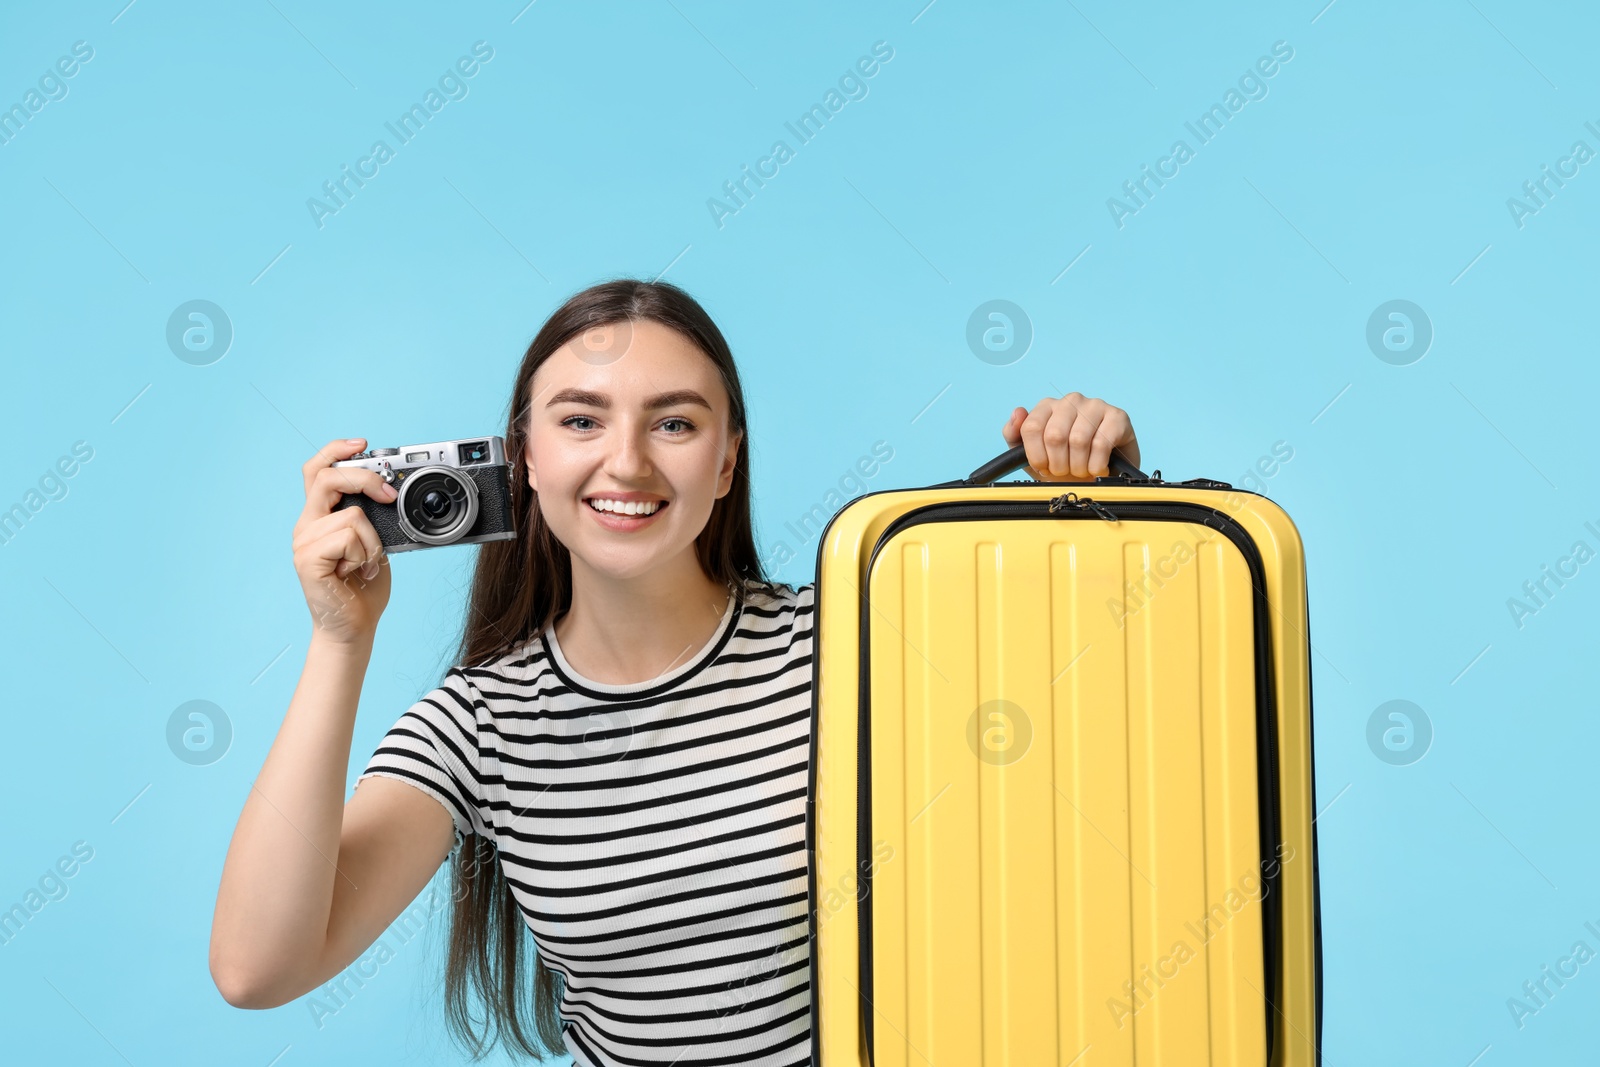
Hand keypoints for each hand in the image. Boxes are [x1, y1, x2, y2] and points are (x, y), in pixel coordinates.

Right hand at [291, 438, 395, 643]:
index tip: (363, 444)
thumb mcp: (373, 541)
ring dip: (373, 540)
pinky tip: (357, 572)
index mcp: (320, 516)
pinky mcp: (307, 559)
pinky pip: (348, 537)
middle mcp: (306, 525)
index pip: (317, 469)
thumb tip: (389, 490)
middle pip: (326, 476)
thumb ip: (370, 516)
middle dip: (364, 477)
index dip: (336, 450)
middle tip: (388, 495)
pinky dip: (364, 554)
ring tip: (367, 563)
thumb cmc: (364, 587)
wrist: (353, 627)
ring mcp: (304, 542)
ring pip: (351, 514)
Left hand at [1001, 392, 1139, 480]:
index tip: (1044, 467)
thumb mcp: (1033, 456)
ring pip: (1078, 440)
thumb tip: (1017, 413)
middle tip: (1065, 472)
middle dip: (1058, 464)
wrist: (1101, 476)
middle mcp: (1071, 400)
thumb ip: (1015, 437)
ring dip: (1078, 466)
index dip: (1036, 456)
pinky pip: (1101, 443)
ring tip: (1082, 471)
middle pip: (1054, 435)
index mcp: (1048, 406)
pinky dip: (1096, 465)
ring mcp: (1095, 405)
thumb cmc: (1067, 463)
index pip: (1031, 427)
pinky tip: (1098, 468)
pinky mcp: (1118, 416)